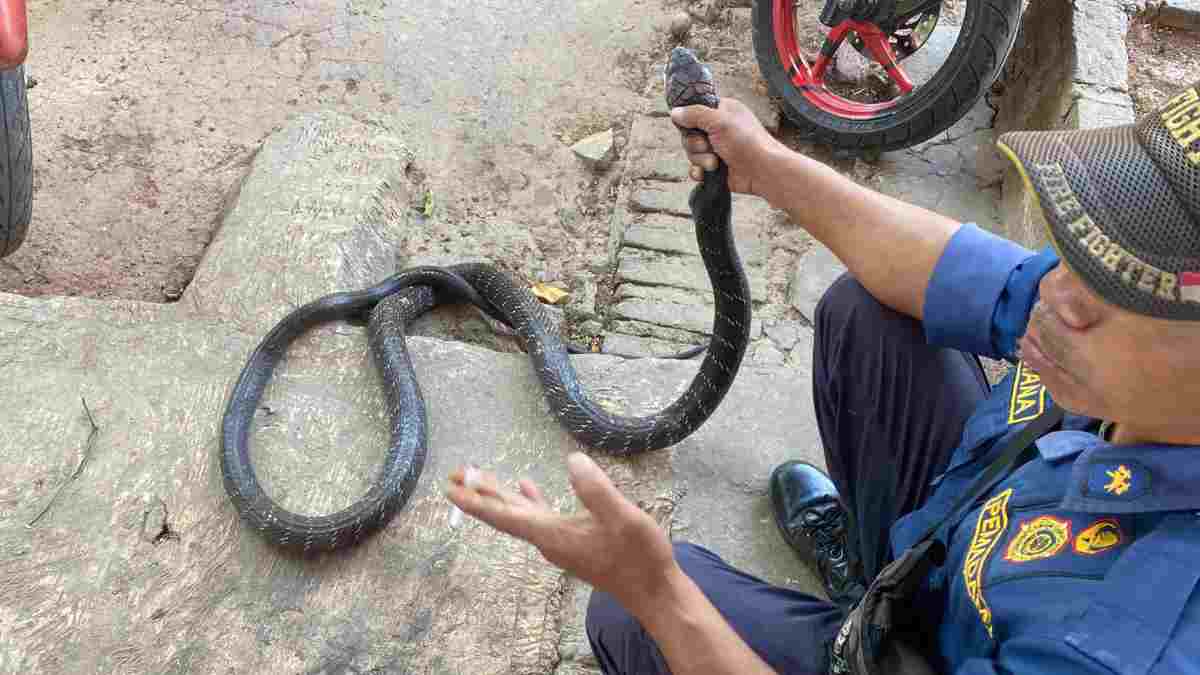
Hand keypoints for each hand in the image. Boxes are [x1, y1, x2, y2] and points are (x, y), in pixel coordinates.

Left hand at [445, 452, 678, 613]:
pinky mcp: (572, 541)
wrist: (655, 591)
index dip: (476, 501)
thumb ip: (596, 490)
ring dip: (499, 496)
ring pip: (520, 515)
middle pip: (505, 514)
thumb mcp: (623, 518)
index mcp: (553, 533)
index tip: (450, 489)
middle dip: (479, 494)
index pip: (504, 515)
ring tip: (479, 478)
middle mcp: (549, 539)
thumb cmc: (640, 557)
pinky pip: (539, 517)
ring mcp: (560, 541)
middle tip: (453, 475)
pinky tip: (526, 485)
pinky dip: (528, 500)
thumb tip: (572, 461)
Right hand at [670, 98, 785, 196]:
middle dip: (696, 144)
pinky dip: (699, 171)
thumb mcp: (719, 120)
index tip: (692, 126)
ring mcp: (717, 149)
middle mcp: (718, 129)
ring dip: (700, 159)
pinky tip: (707, 173)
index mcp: (721, 112)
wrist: (762, 171)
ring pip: (691, 153)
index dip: (690, 120)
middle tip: (708, 146)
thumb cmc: (747, 142)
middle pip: (689, 134)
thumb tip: (675, 112)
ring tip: (715, 162)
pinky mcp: (715, 167)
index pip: (694, 112)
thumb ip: (695, 114)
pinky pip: (696, 168)